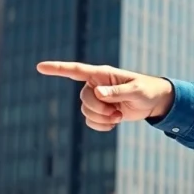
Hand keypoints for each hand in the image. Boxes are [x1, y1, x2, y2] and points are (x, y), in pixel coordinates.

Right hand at [36, 61, 174, 131]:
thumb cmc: (147, 90)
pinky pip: (90, 122)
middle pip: (83, 98)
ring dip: (102, 118)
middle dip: (98, 109)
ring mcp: (97, 98)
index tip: (40, 67)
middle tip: (117, 112)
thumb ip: (117, 92)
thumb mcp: (136, 90)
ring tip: (119, 115)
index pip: (75, 71)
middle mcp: (96, 85)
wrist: (154, 102)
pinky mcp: (100, 111)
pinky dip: (101, 126)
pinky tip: (114, 123)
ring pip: (85, 111)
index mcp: (102, 74)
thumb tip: (98, 92)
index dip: (57, 69)